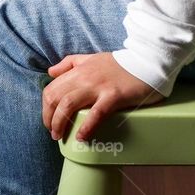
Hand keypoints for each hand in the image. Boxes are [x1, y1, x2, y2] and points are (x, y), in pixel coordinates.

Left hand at [42, 51, 165, 142]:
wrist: (148, 61)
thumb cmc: (121, 63)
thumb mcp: (92, 58)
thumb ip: (70, 63)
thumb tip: (51, 72)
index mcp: (79, 69)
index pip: (51, 88)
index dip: (45, 107)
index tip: (49, 119)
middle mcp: (85, 77)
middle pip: (55, 98)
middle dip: (49, 118)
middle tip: (53, 132)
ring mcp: (99, 87)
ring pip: (68, 105)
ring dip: (60, 123)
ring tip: (60, 136)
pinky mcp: (114, 96)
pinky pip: (95, 113)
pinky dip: (86, 127)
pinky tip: (81, 137)